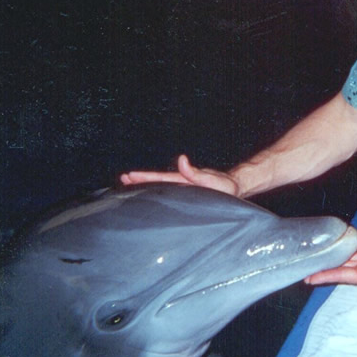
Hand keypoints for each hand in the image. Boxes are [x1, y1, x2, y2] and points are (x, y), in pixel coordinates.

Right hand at [120, 155, 240, 195]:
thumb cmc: (224, 187)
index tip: (128, 176)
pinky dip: (157, 193)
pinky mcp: (188, 195)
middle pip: (156, 181)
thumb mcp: (210, 180)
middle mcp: (181, 183)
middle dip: (139, 180)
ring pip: (161, 187)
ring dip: (146, 186)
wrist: (235, 188)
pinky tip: (149, 196)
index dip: (144, 177)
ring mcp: (184, 189)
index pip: (160, 178)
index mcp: (183, 180)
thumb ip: (195, 172)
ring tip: (129, 185)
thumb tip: (182, 160)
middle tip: (122, 179)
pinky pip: (169, 194)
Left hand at [305, 246, 356, 299]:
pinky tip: (336, 252)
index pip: (341, 275)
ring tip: (315, 261)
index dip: (325, 276)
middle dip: (322, 270)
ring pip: (345, 262)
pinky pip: (356, 255)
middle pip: (339, 269)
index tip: (309, 279)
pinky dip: (345, 253)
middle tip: (303, 269)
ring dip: (331, 262)